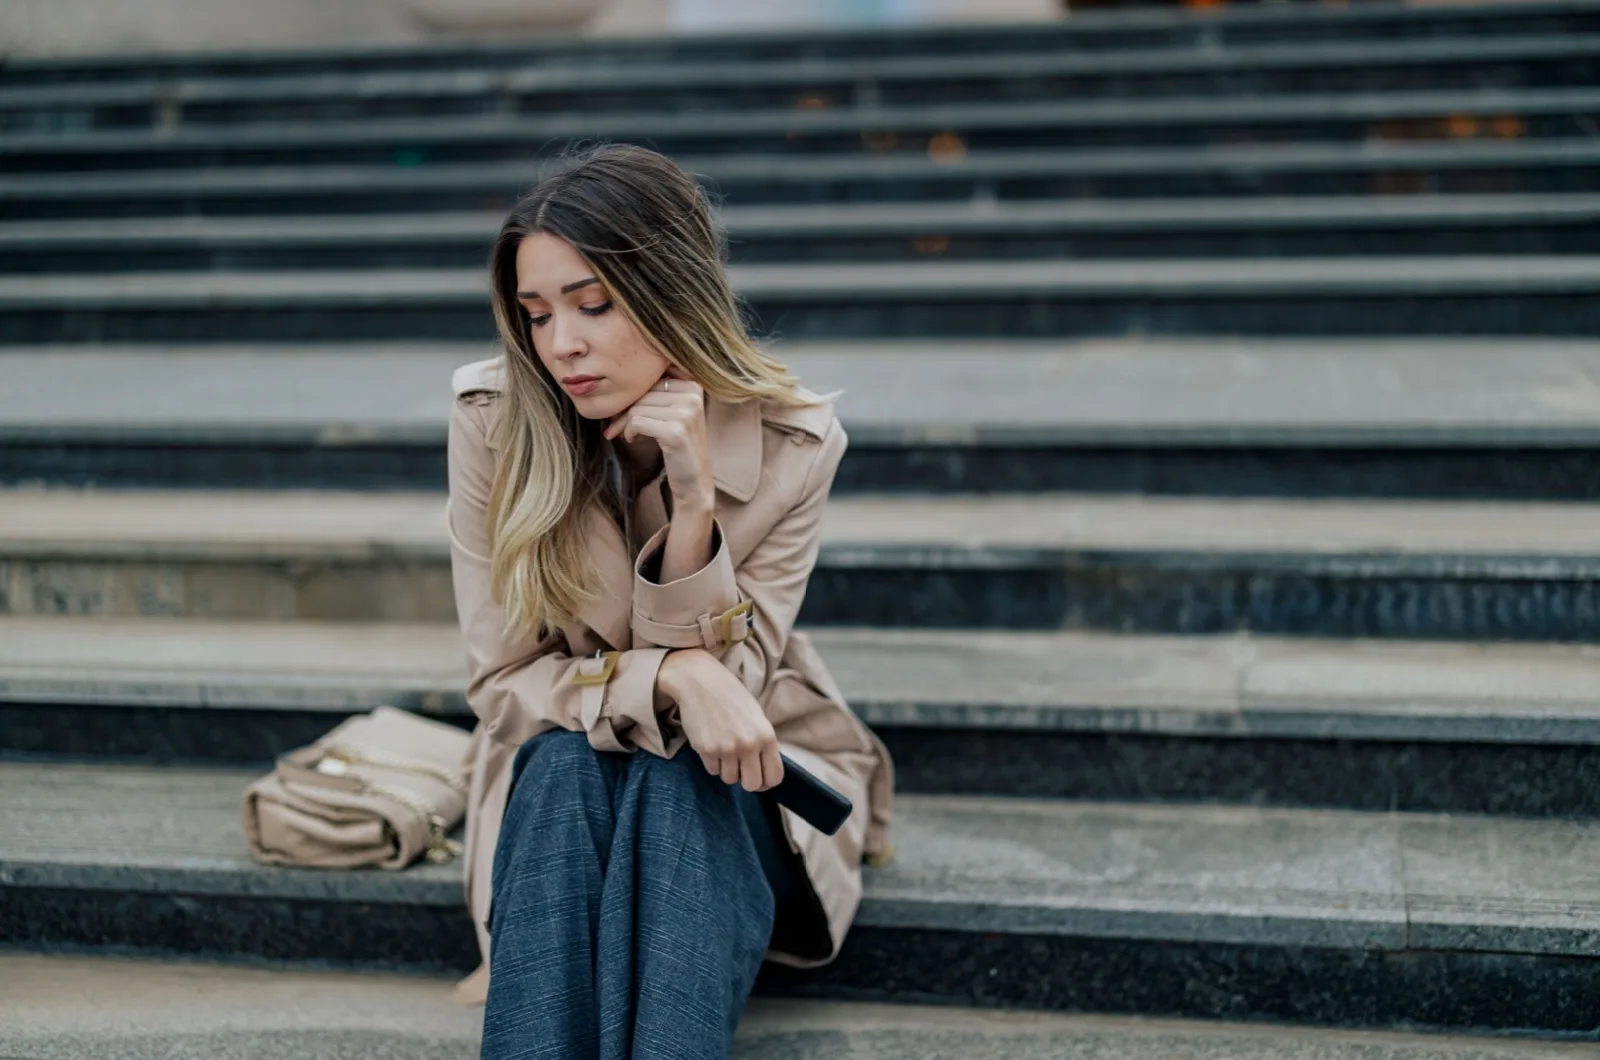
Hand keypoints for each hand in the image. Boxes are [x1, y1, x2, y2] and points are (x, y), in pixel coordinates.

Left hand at [604, 370, 713, 512]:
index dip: (633, 392)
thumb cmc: (677, 443)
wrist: (694, 479)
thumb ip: (658, 390)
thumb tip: (620, 375)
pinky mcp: (676, 431)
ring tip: (628, 434)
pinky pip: (637, 421)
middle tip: (615, 426)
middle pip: (642, 392)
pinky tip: (633, 439)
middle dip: (624, 410)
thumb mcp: (674, 410)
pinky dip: (629, 431)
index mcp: (693, 384)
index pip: (651, 378)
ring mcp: (686, 413)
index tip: (624, 408)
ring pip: (637, 407)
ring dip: (624, 423)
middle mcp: (693, 395)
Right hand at [658, 650, 783, 791]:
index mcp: (767, 736)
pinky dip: (712, 762)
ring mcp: (727, 749)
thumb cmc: (730, 696)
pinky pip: (713, 770)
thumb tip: (767, 767)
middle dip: (745, 780)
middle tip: (740, 769)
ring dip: (727, 769)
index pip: (774, 777)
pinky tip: (711, 743)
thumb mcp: (756, 716)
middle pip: (752, 784)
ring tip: (724, 749)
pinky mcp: (707, 750)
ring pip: (729, 779)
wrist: (700, 682)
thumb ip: (764, 742)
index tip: (759, 779)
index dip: (767, 782)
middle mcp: (749, 745)